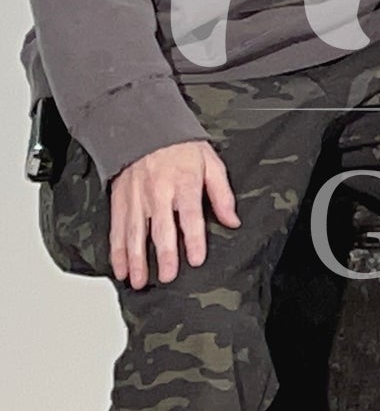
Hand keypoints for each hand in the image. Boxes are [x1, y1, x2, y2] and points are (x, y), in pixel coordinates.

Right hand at [109, 140, 238, 289]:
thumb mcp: (211, 164)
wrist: (146, 130)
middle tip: (167, 277)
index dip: (194, 240)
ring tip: (140, 280)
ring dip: (136, 259)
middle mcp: (158, 193)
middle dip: (164, 256)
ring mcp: (137, 199)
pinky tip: (120, 267)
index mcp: (183, 184)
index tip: (196, 259)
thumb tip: (232, 220)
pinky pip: (117, 229)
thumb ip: (222, 194)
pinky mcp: (121, 201)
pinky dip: (117, 250)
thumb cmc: (181, 148)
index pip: (190, 217)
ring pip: (135, 233)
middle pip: (161, 229)